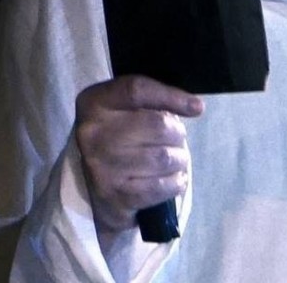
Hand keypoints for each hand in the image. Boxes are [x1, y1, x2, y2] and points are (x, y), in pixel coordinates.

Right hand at [75, 75, 203, 236]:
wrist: (89, 182)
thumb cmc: (116, 133)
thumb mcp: (124, 106)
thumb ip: (154, 99)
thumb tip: (196, 106)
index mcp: (94, 102)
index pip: (137, 90)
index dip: (171, 96)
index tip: (197, 107)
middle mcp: (93, 134)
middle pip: (158, 125)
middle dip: (177, 133)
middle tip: (176, 139)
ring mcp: (101, 167)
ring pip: (163, 157)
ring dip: (179, 159)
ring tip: (176, 158)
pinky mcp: (114, 196)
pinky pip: (160, 187)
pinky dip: (175, 182)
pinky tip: (175, 178)